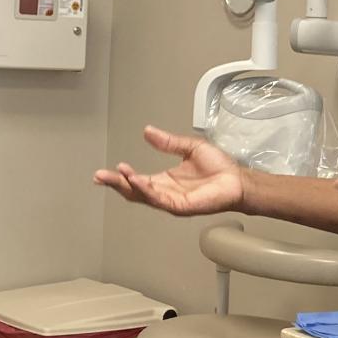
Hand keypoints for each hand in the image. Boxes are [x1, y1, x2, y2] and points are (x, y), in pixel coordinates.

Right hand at [94, 125, 245, 215]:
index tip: (104, 172)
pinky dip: (146, 190)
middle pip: (133, 191)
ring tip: (117, 173)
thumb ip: (168, 142)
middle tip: (99, 176)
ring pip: (143, 196)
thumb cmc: (219, 168)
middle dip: (115, 183)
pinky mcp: (181, 206)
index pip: (136, 180)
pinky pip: (159, 199)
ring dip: (128, 185)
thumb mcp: (189, 147)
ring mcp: (171, 201)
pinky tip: (137, 180)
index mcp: (164, 180)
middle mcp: (165, 192)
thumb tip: (148, 131)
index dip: (119, 176)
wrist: (237, 180)